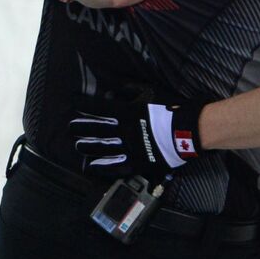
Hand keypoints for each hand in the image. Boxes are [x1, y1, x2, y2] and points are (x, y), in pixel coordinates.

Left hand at [68, 95, 203, 175]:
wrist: (189, 130)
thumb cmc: (171, 109)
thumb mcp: (151, 93)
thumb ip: (130, 91)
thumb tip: (113, 91)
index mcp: (127, 112)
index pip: (99, 107)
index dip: (84, 103)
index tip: (72, 100)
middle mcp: (124, 130)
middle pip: (97, 129)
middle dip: (82, 127)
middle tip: (71, 127)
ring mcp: (130, 148)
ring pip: (103, 148)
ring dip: (88, 146)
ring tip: (78, 145)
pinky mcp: (137, 162)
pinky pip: (116, 166)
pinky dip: (102, 167)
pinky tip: (91, 166)